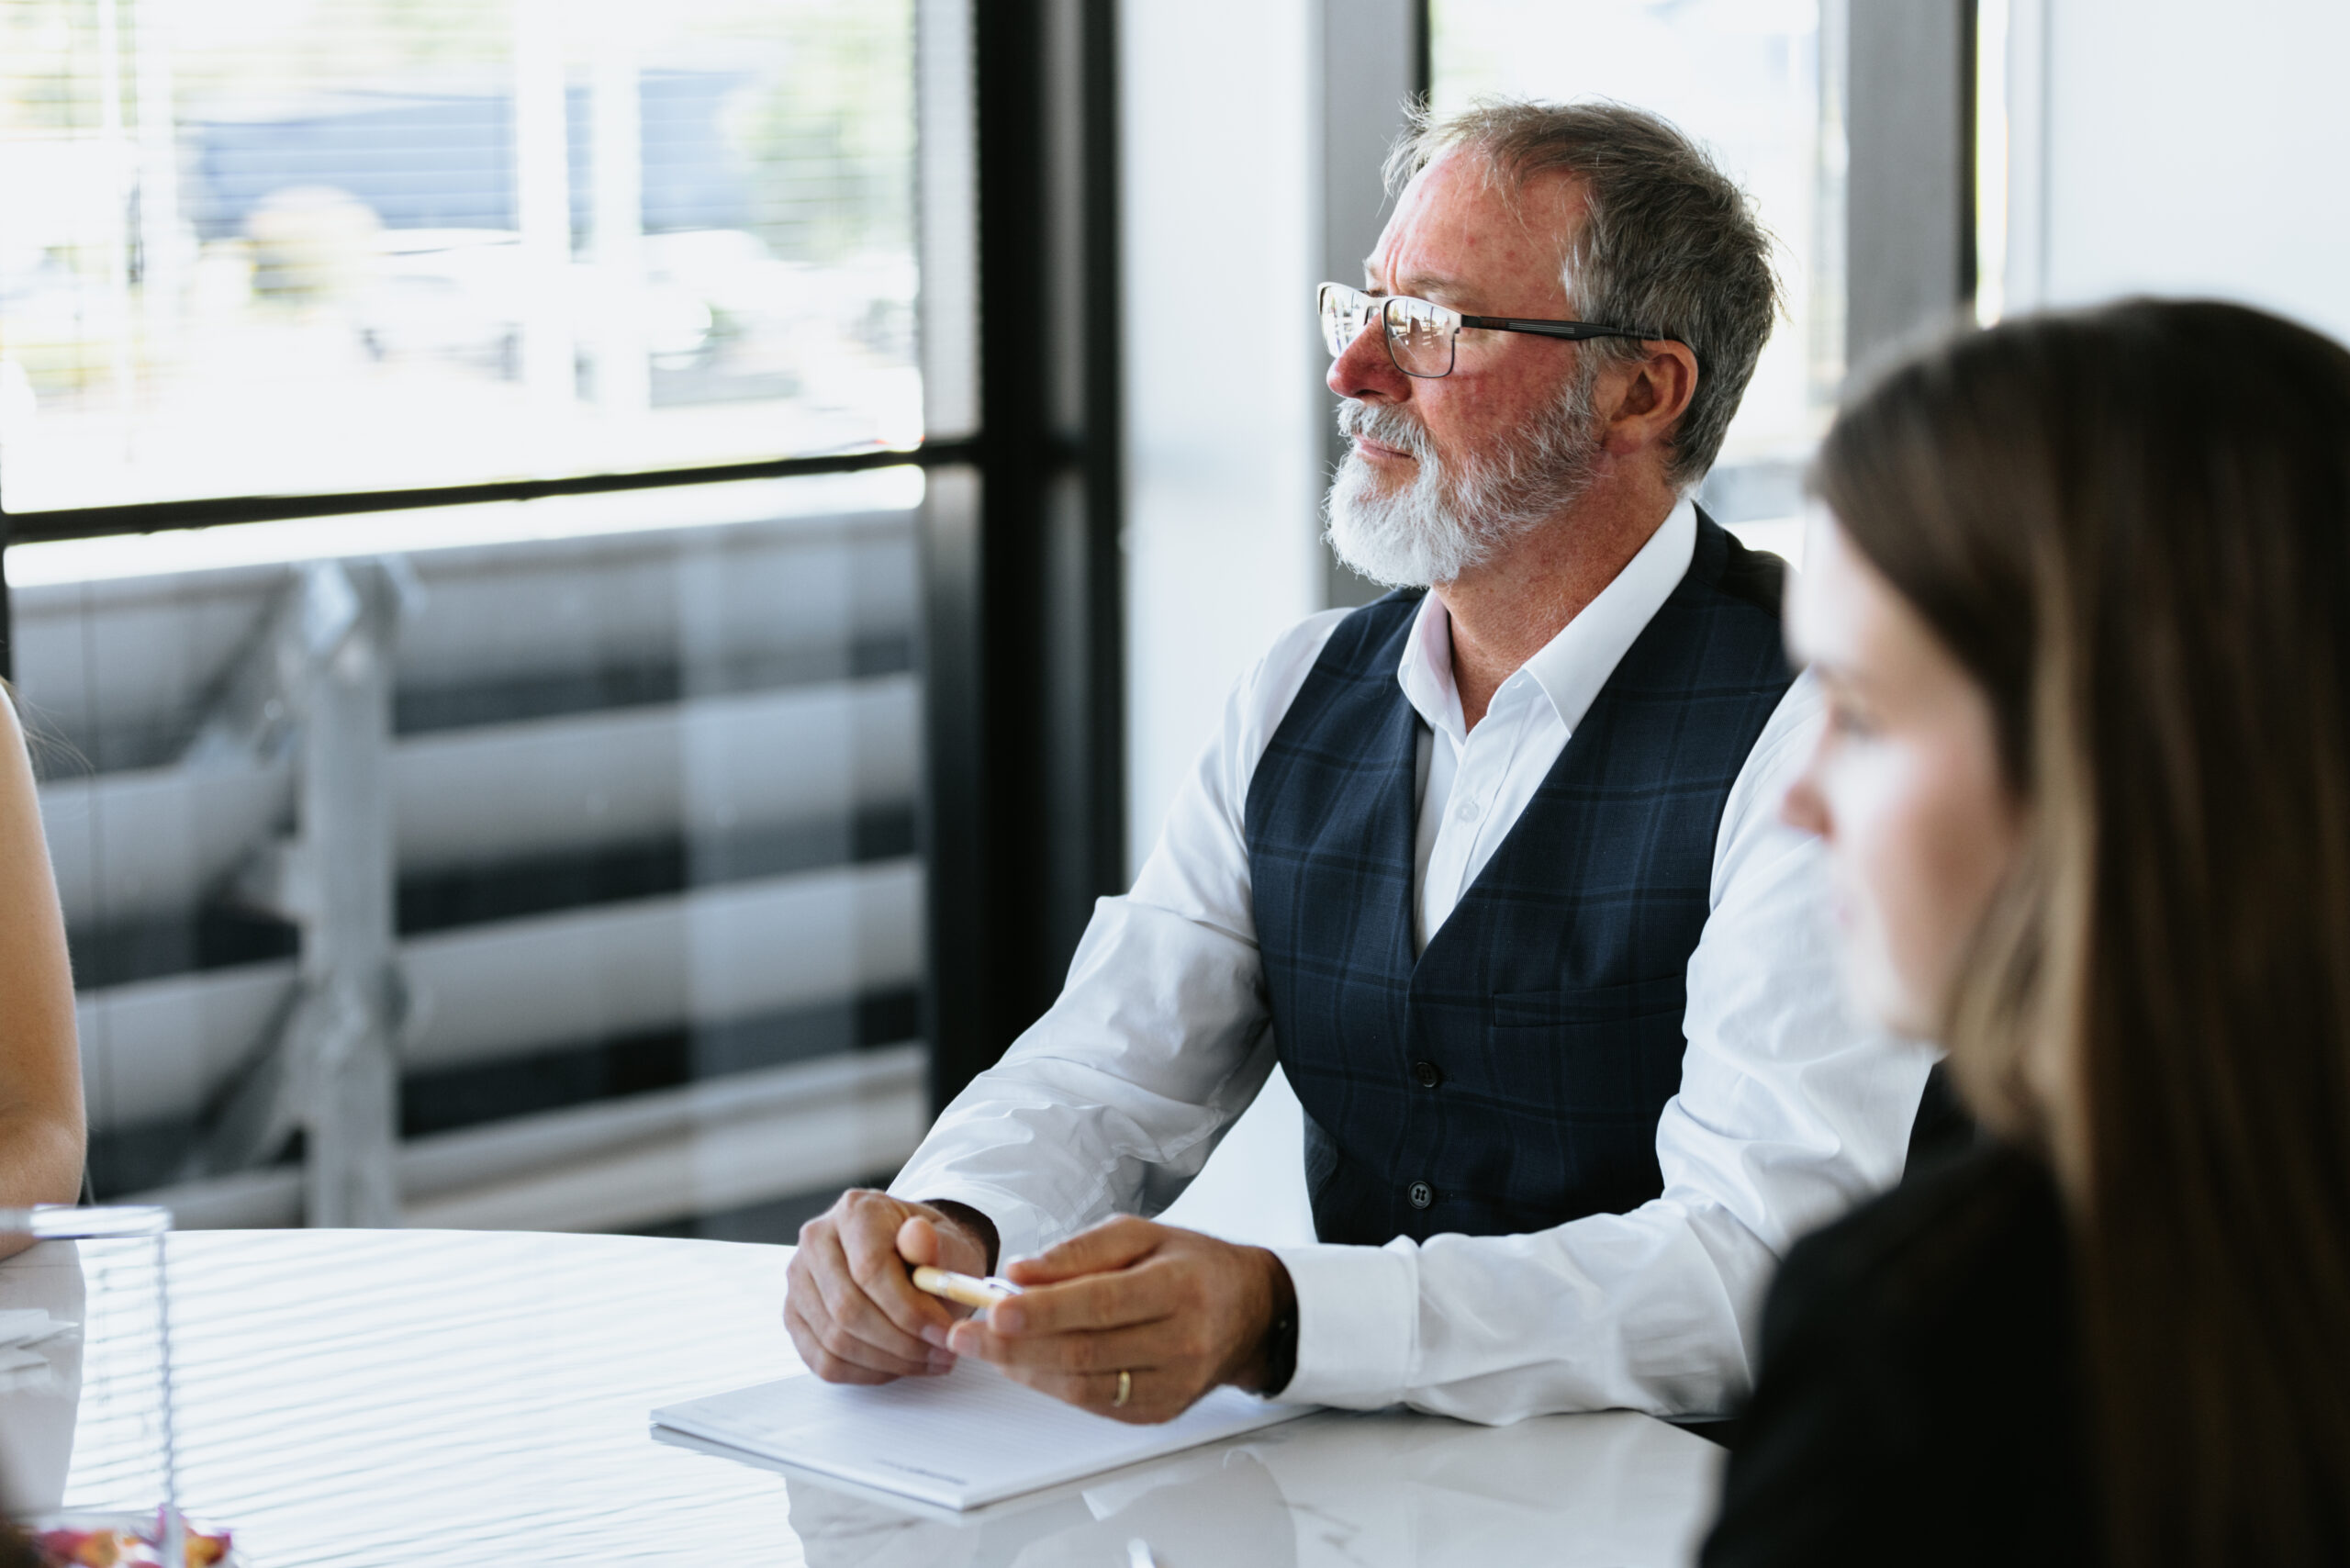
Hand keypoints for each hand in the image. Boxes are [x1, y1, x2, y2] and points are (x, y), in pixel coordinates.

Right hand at [784, 1189, 995, 1384]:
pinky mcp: (794, 1314)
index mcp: (856, 1210)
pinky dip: (866, 1372)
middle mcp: (817, 1239)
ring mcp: (799, 1279)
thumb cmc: (931, 1252)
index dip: (909, 1309)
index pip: (870, 1267)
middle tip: (942, 1354)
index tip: (945, 1332)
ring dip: (889, 1361)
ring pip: (835, 1340)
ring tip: (929, 1361)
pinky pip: (824, 1360)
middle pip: (848, 1308)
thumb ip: (937, 1245)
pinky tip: (898, 1365)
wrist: (912, 1257)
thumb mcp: (949, 1244)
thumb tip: (918, 1237)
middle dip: (902, 1342)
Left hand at [945, 1216, 1294, 1423]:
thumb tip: (1021, 1273)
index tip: (996, 1309)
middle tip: (968, 1332)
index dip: (1045, 1310)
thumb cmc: (1191, 1265)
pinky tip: (1024, 1364)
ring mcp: (1173, 1384)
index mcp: (1179, 1287)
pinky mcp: (1160, 1412)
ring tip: (984, 1347)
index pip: (1102, 1303)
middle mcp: (1182, 1341)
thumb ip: (1079, 1253)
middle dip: (1016, 1344)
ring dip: (1024, 1369)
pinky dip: (1051, 1385)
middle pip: (1085, 1351)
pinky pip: (1094, 1403)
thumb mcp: (1142, 1234)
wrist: (1250, 1312)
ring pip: (1083, 1386)